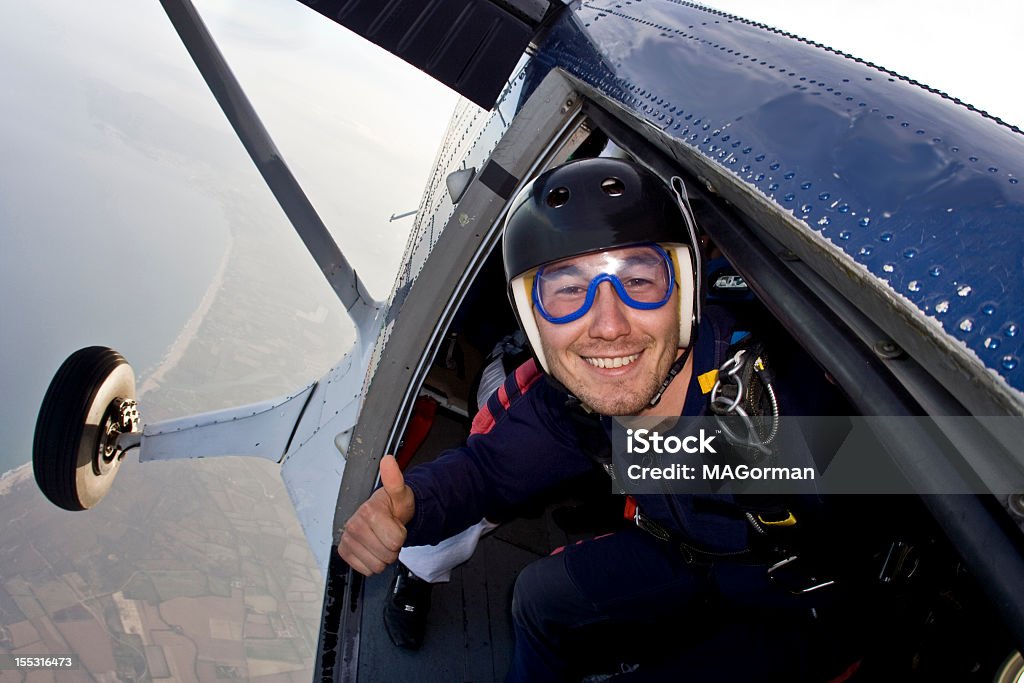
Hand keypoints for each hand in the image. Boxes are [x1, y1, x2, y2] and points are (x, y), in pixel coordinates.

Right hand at [337, 455, 414, 575]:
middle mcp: (354, 525)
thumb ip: (395, 479)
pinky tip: (372, 547)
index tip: (395, 524)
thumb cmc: (393, 506)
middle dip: (392, 547)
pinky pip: (365, 570)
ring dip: (383, 556)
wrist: (383, 514)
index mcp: (368, 511)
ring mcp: (348, 539)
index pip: (395, 541)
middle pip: (386, 555)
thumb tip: (388, 460)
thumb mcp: (400, 493)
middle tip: (388, 532)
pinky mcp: (344, 551)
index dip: (400, 535)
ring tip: (381, 539)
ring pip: (376, 565)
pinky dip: (372, 563)